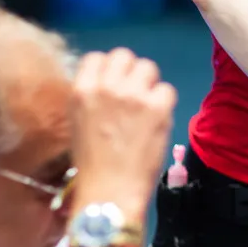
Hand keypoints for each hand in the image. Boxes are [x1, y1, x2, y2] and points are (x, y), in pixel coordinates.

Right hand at [70, 48, 176, 215]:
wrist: (110, 190)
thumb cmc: (92, 164)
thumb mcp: (80, 123)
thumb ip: (95, 98)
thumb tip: (112, 84)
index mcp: (82, 91)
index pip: (98, 57)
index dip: (109, 69)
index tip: (115, 84)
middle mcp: (106, 87)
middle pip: (125, 56)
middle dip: (131, 72)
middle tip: (135, 93)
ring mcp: (133, 95)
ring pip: (148, 67)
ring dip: (150, 84)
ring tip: (148, 106)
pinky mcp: (157, 107)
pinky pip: (167, 89)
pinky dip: (165, 103)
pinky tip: (159, 119)